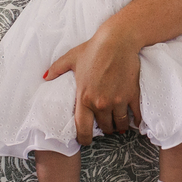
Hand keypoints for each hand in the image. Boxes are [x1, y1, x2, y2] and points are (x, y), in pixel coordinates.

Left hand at [44, 22, 141, 144]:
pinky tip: (135, 121)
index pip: (82, 128)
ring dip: (119, 126)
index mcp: (84, 98)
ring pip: (120, 124)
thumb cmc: (94, 49)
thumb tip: (45, 77)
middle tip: (105, 126)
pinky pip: (136, 115)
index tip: (86, 141)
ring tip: (119, 125)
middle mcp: (101, 103)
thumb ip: (56, 69)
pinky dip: (136, 120)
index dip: (84, 139)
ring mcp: (118, 100)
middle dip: (105, 129)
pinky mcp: (132, 95)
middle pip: (104, 127)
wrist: (118, 41)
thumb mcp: (71, 58)